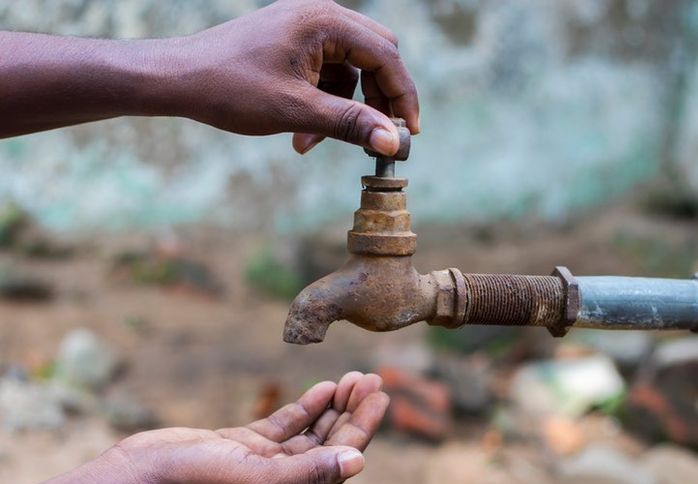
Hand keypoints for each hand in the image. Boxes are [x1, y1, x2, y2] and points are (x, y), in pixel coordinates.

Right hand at [105, 372, 387, 483]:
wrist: (139, 478)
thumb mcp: (258, 482)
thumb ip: (310, 473)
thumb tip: (359, 461)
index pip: (340, 462)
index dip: (363, 428)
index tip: (381, 396)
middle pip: (331, 446)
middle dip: (353, 413)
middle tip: (374, 378)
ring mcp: (264, 466)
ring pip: (311, 434)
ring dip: (334, 407)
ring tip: (355, 377)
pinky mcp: (246, 447)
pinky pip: (286, 426)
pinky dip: (306, 407)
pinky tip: (324, 388)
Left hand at [176, 0, 419, 154]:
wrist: (177, 79)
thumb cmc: (230, 89)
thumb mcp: (295, 111)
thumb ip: (350, 124)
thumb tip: (394, 142)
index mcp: (324, 21)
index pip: (386, 56)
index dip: (402, 97)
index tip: (409, 134)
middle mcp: (319, 16)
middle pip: (376, 56)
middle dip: (377, 100)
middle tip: (378, 135)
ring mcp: (305, 28)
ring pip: (350, 69)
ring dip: (345, 108)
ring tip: (314, 141)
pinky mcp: (292, 44)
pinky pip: (326, 73)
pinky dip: (324, 103)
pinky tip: (302, 132)